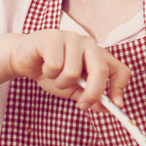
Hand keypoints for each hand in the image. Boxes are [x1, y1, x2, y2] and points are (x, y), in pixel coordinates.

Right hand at [6, 30, 129, 108]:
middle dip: (93, 92)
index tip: (116, 106)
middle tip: (83, 105)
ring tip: (53, 76)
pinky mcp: (53, 37)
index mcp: (99, 56)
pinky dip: (48, 73)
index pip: (121, 70)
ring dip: (60, 82)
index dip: (120, 89)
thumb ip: (89, 96)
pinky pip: (55, 65)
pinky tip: (44, 66)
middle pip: (101, 70)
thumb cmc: (52, 72)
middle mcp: (89, 44)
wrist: (24, 58)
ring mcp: (72, 38)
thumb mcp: (73, 88)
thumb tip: (106, 108)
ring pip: (73, 72)